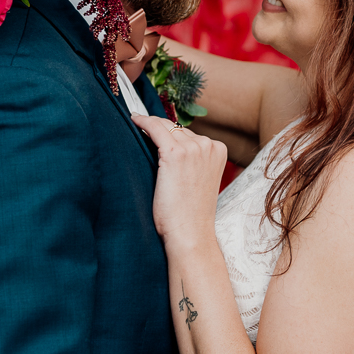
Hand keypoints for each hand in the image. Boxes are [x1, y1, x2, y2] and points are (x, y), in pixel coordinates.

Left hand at [132, 114, 229, 243]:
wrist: (190, 233)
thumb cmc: (190, 213)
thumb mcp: (199, 180)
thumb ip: (193, 161)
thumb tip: (168, 144)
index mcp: (219, 150)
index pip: (190, 133)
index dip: (171, 133)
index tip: (155, 128)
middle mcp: (208, 145)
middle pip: (178, 128)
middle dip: (160, 129)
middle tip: (142, 126)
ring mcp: (193, 148)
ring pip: (165, 126)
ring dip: (151, 126)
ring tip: (137, 125)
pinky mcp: (174, 154)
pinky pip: (155, 128)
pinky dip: (143, 122)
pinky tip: (134, 120)